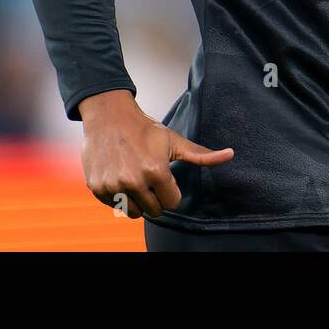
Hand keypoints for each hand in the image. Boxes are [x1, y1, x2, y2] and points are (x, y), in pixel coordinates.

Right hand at [77, 89, 233, 218]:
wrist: (108, 115)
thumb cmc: (144, 128)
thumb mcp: (173, 141)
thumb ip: (201, 154)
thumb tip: (231, 154)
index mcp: (156, 171)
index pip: (172, 202)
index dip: (171, 190)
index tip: (164, 176)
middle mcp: (133, 181)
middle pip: (154, 211)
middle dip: (155, 197)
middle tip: (149, 176)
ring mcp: (113, 186)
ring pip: (134, 213)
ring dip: (137, 200)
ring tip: (135, 178)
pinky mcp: (97, 188)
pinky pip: (115, 206)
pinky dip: (119, 196)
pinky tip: (120, 175)